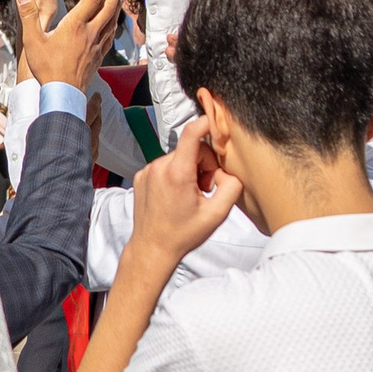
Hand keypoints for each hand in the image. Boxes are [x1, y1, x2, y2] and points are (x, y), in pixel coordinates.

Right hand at [21, 0, 123, 92]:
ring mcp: (96, 46)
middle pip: (107, 8)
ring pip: (112, 22)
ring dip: (116, 7)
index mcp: (75, 25)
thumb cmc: (47, 67)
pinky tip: (113, 25)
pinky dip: (114, 26)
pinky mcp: (98, 57)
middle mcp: (90, 33)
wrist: (63, 93)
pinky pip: (110, 37)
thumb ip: (28, 15)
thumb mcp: (33, 40)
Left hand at [124, 117, 242, 276]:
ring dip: (190, 170)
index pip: (192, 133)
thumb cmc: (183, 234)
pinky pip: (166, 165)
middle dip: (204, 164)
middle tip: (205, 189)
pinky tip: (176, 195)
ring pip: (179, 157)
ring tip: (190, 195)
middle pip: (191, 148)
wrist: (152, 249)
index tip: (216, 122)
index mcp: (177, 173)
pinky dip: (175, 175)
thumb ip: (231, 186)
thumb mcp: (217, 214)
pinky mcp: (141, 176)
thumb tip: (230, 171)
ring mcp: (147, 171)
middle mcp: (159, 167)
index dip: (207, 123)